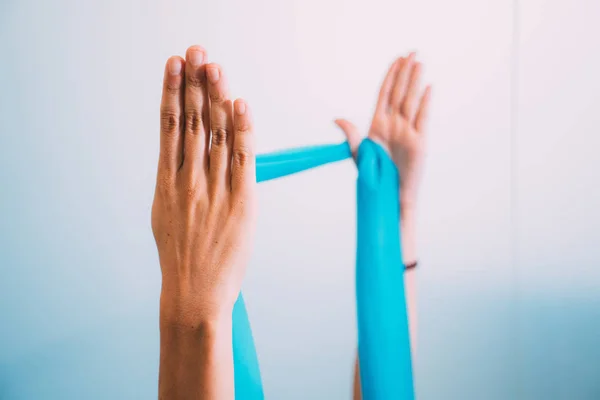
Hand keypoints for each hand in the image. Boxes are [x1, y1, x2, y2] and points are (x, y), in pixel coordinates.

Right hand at [152, 45, 256, 327]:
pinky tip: (239, 105)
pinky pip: (242, 160)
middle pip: (193, 123)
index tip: (174, 64)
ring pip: (216, 135)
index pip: (170, 126)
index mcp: (167, 182)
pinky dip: (242, 131)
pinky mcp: (241, 203)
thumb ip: (174, 182)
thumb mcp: (166, 214)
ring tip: (214, 67)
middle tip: (197, 51)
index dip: (173, 92)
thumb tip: (180, 155)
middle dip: (195, 84)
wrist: (195, 295)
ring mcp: (214, 191)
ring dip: (217, 98)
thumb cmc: (182, 256)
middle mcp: (188, 181)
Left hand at [335, 52, 430, 210]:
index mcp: (378, 125)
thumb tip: (337, 118)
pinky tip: (428, 87)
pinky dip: (425, 102)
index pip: (385, 94)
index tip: (396, 60)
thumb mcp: (358, 154)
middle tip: (412, 52)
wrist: (389, 196)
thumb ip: (350, 134)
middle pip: (400, 92)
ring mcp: (408, 132)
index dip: (390, 76)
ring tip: (419, 63)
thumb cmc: (374, 177)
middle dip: (405, 72)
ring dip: (415, 81)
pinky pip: (423, 118)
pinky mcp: (419, 142)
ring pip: (412, 101)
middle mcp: (394, 125)